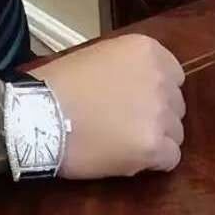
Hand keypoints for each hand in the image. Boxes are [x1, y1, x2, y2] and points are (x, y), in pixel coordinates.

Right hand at [30, 33, 185, 178]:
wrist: (38, 115)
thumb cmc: (61, 84)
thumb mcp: (101, 57)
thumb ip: (129, 68)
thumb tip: (140, 86)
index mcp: (147, 51)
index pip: (175, 77)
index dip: (156, 92)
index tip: (136, 102)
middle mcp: (160, 79)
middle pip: (176, 106)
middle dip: (157, 116)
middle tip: (126, 124)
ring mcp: (158, 114)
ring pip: (175, 134)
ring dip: (155, 140)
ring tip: (123, 143)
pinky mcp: (152, 147)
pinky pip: (170, 159)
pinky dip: (153, 163)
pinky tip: (127, 159)